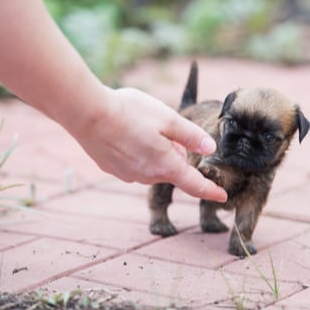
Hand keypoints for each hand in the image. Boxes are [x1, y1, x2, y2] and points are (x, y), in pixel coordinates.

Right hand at [69, 87, 227, 202]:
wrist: (87, 113)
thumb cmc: (130, 112)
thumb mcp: (168, 119)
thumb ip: (191, 136)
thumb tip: (210, 149)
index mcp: (165, 165)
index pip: (194, 184)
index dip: (210, 190)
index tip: (222, 197)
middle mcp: (147, 176)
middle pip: (172, 169)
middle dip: (175, 153)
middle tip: (163, 128)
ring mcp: (128, 175)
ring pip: (152, 166)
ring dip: (155, 152)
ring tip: (139, 127)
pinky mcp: (112, 169)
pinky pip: (134, 164)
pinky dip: (136, 152)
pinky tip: (124, 134)